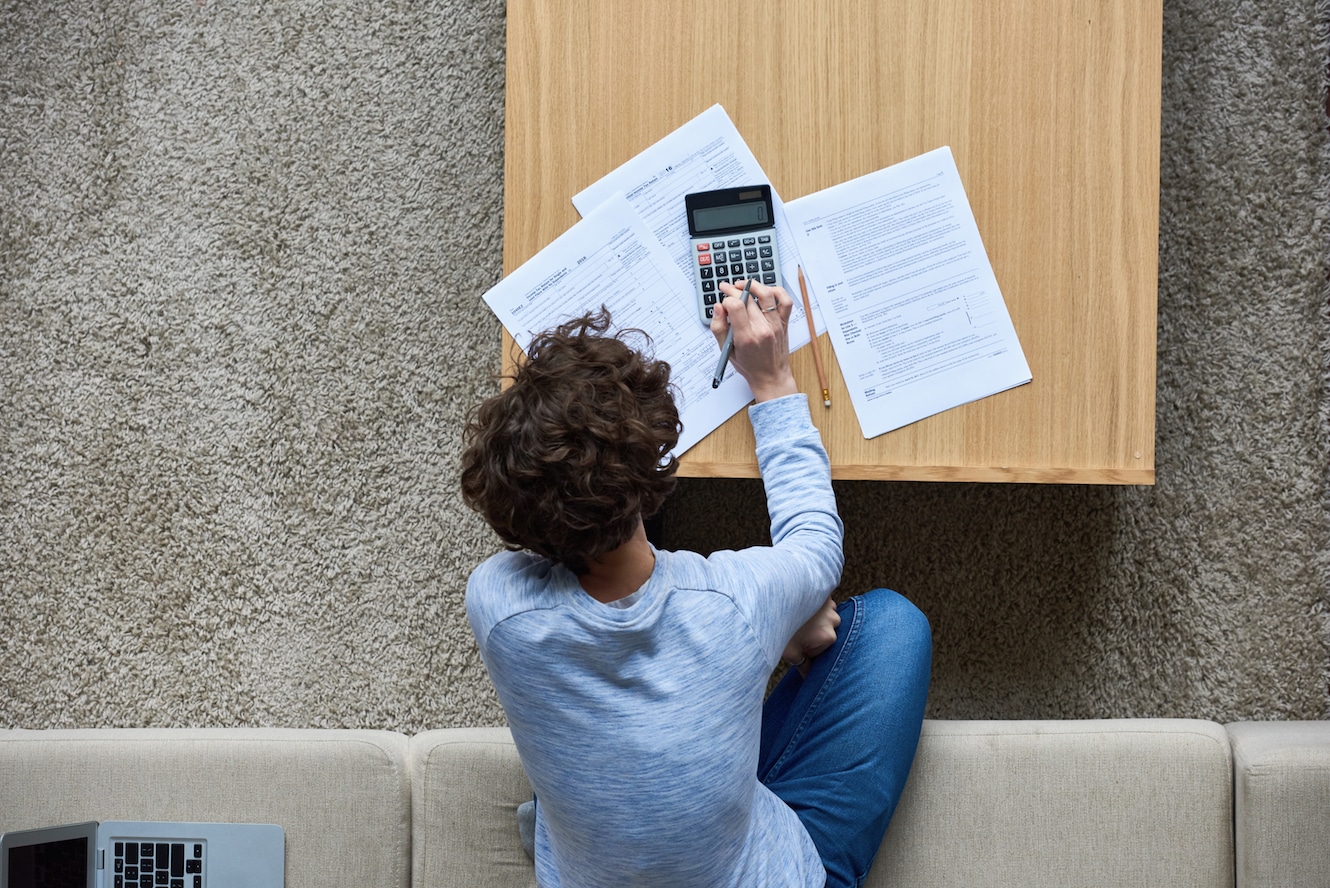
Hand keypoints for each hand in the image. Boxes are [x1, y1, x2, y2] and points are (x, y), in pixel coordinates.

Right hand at [710, 279, 797, 401]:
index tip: (722, 302)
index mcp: (746, 337)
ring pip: (766, 294)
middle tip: (726, 289)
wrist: (771, 377)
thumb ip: (718, 328)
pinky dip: (776, 291)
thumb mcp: (726, 351)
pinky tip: (765, 292)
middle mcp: (763, 329)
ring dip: (753, 285)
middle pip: (747, 298)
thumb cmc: (749, 366)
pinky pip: (785, 301)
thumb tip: (718, 307)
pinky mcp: (784, 323)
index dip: (726, 299)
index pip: (735, 306)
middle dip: (734, 290)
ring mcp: (775, 325)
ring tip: (743, 285)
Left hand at [782, 596, 840, 676]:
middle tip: (794, 631)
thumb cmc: (781, 625)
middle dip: (812, 635)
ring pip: (825, 618)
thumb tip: (808, 677)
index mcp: (827, 637)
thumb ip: (803, 665)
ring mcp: (831, 604)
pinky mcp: (825, 592)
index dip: (806, 651)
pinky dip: (814, 607)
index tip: (796, 645)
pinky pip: (823, 604)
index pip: (820, 651)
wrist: (773, 595)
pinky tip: (798, 607)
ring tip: (795, 617)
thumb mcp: (790, 651)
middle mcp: (833, 620)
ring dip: (814, 619)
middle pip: (825, 633)